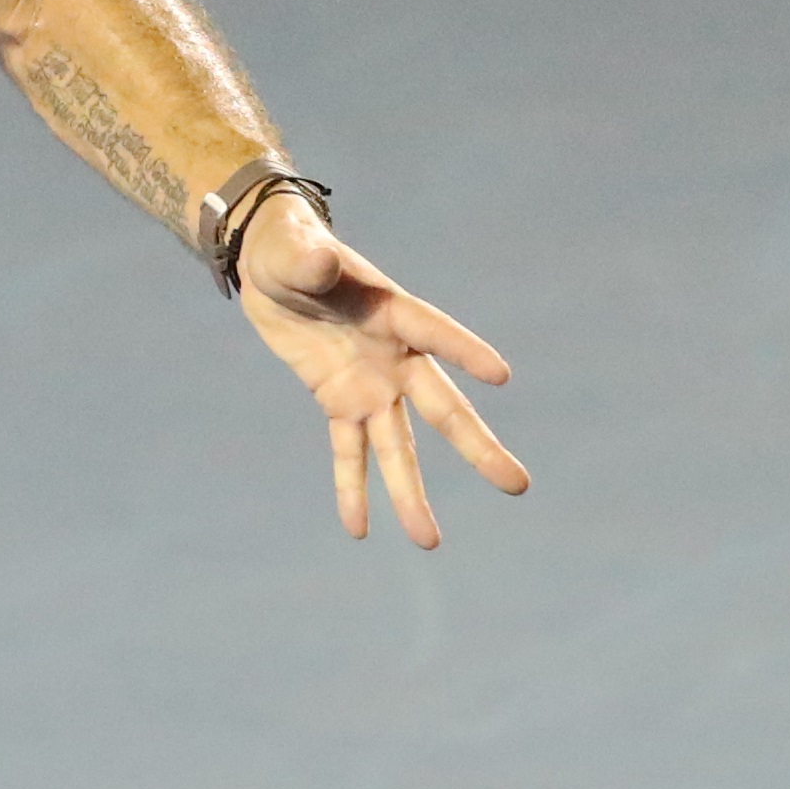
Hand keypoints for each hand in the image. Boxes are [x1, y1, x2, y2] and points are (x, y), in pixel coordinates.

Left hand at [232, 197, 529, 546]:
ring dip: (410, 492)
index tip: (501, 375)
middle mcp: (394, 355)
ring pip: (398, 446)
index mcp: (394, 311)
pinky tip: (359, 530)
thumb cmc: (290, 247)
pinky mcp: (339, 400)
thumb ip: (309, 259)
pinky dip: (351, 488)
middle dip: (476, 447)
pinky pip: (347, 451)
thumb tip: (318, 259)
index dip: (464, 351)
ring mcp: (370, 384)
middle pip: (441, 408)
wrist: (272, 266)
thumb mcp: (292, 250)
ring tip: (429, 541)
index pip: (435, 333)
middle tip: (517, 485)